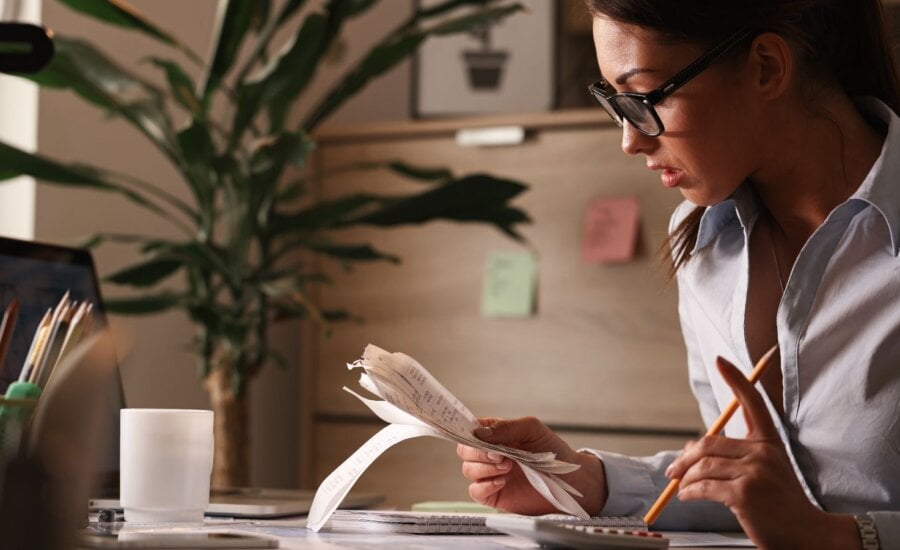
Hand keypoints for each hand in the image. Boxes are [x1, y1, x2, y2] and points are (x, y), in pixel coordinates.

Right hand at [456, 416, 606, 515]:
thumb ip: (506, 428)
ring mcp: (491, 474)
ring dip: (484, 468)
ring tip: (508, 467)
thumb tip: (480, 432)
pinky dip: (485, 485)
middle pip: (465, 450)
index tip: (474, 435)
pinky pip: (476, 490)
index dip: (467, 431)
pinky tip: (502, 481)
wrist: (570, 480)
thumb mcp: (532, 429)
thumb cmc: (553, 452)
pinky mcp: (494, 494)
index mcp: (496, 435)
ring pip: (468, 470)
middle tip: (499, 454)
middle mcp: (490, 454)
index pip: (471, 430)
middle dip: (478, 452)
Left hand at [666, 357, 860, 549]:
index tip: (721, 360)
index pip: (753, 402)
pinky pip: (704, 486)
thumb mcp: (762, 472)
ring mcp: (755, 472)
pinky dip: (690, 492)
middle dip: (685, 458)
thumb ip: (732, 456)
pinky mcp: (745, 494)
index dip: (736, 379)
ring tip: (681, 487)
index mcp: (769, 441)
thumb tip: (689, 450)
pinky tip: (687, 496)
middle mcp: (763, 452)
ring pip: (703, 465)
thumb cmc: (780, 504)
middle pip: (709, 441)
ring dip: (685, 478)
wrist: (806, 534)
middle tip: (673, 471)